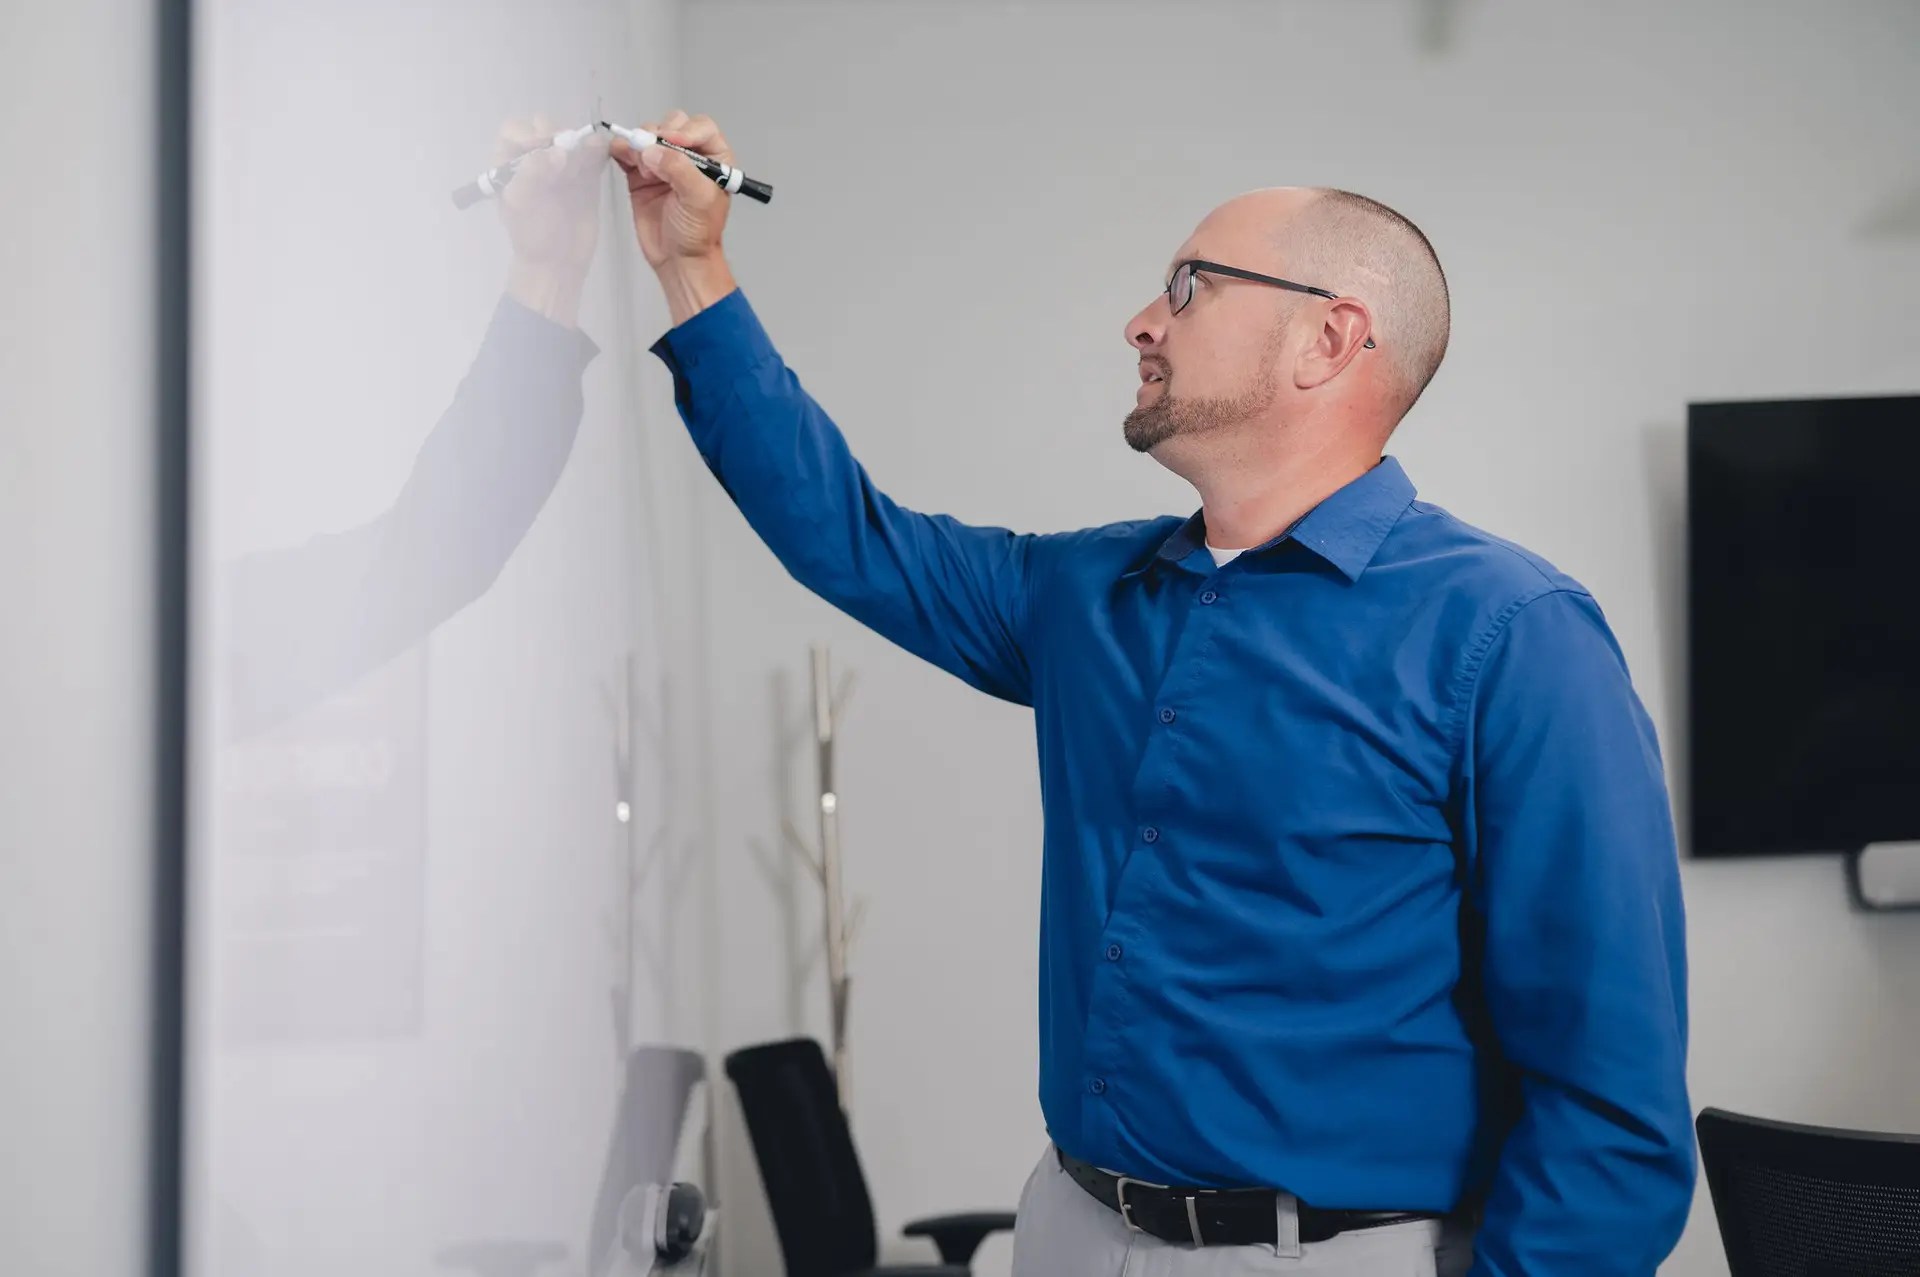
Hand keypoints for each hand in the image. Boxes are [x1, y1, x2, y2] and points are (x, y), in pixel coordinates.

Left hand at [495, 114, 608, 326]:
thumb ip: (531, 174)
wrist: (559, 262)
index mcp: (509, 161)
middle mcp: (535, 156)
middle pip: (546, 127)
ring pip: (572, 136)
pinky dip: (599, 150)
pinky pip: (594, 151)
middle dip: (557, 139)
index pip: (515, 131)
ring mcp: (563, 163)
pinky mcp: (587, 172)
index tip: (543, 147)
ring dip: (578, 147)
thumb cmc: (531, 235)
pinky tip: (598, 162)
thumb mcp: (520, 206)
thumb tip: (555, 152)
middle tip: (565, 163)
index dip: (528, 133)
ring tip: (577, 173)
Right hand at [611, 109, 732, 270]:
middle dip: (659, 135)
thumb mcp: (698, 199)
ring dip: (641, 144)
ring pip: (648, 135)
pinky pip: (628, 151)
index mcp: (714, 158)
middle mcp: (689, 155)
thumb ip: (679, 170)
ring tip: (644, 169)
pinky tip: (621, 155)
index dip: (685, 130)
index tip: (671, 143)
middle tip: (654, 159)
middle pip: (671, 125)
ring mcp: (662, 163)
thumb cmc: (697, 231)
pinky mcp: (640, 173)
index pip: (701, 127)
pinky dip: (621, 149)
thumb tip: (652, 150)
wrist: (677, 259)